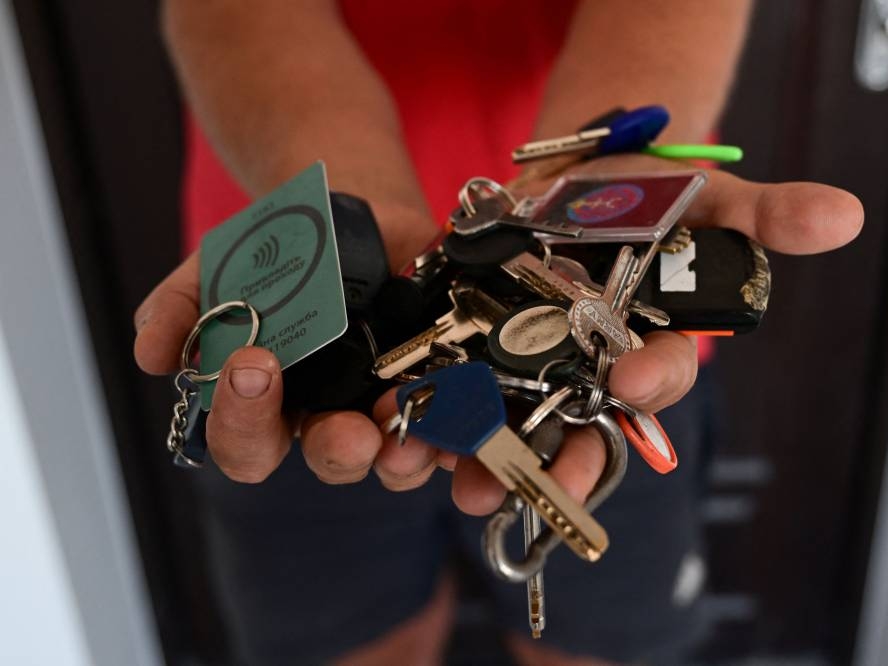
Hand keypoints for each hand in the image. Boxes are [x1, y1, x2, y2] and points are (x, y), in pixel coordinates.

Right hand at [133, 200, 439, 484]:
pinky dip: (468, 440)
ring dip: (408, 457)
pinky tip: (475, 433)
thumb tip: (151, 352)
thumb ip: (185, 303)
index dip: (243, 422)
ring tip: (417, 435)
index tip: (253, 367)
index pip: (247, 442)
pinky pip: (459, 428)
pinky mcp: (444, 387)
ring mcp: (391, 402)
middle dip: (340, 451)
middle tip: (355, 434)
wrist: (360, 213)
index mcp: (275, 401)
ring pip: (399, 456)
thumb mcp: (223, 263)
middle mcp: (334, 413)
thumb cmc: (284, 250)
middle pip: (331, 458)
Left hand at [428, 154, 863, 514]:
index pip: (659, 373)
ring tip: (468, 486)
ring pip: (517, 422)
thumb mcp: (706, 197)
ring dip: (493, 457)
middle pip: (584, 423)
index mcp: (651, 341)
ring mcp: (536, 361)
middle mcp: (594, 366)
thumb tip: (845, 215)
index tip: (631, 378)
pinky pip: (459, 388)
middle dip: (567, 456)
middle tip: (547, 480)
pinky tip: (415, 438)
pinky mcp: (480, 346)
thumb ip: (764, 215)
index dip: (650, 378)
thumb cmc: (652, 194)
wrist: (579, 179)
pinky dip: (438, 413)